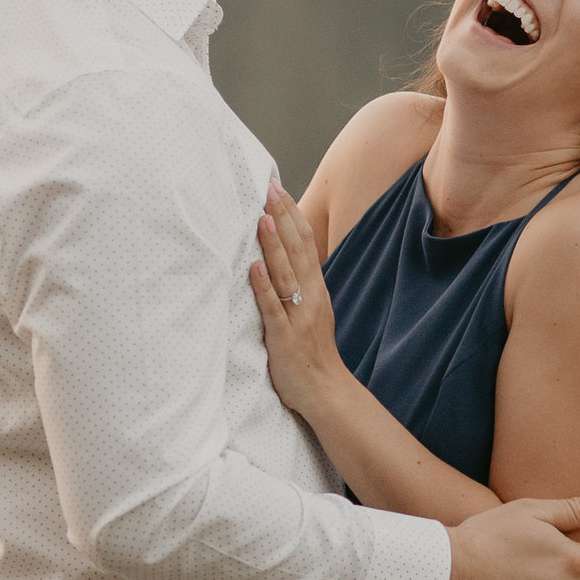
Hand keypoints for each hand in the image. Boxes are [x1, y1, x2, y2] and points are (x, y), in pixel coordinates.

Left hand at [248, 186, 346, 419]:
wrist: (327, 391)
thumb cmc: (312, 353)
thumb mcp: (310, 312)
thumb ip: (298, 285)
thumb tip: (280, 257)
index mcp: (314, 289)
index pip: (305, 242)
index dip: (291, 214)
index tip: (277, 188)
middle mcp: (309, 297)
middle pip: (297, 249)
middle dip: (281, 217)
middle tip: (268, 188)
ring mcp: (297, 316)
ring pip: (285, 274)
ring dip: (273, 245)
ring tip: (261, 218)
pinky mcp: (284, 337)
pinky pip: (273, 309)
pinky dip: (262, 287)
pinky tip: (253, 268)